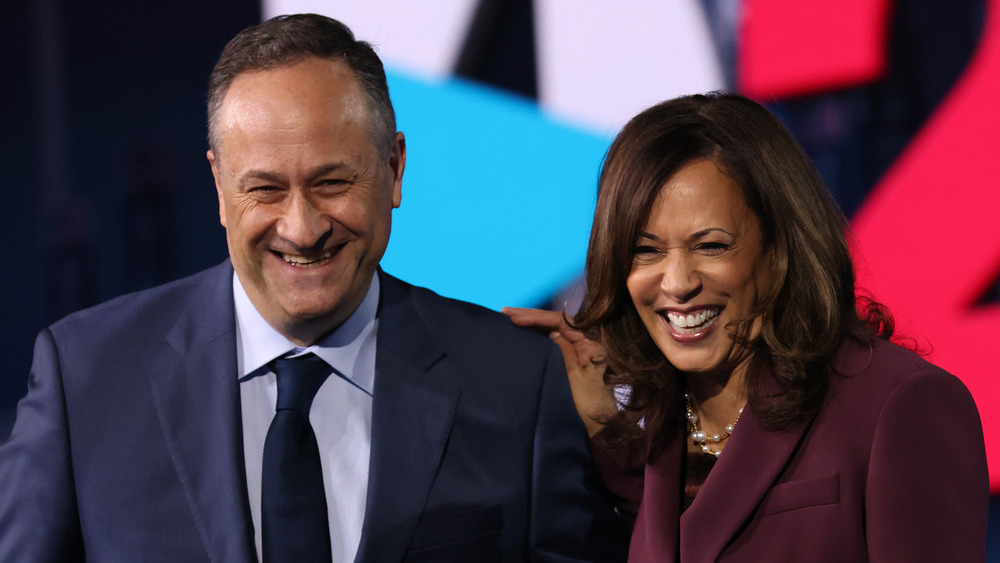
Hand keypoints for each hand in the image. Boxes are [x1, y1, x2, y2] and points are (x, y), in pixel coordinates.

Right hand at [502, 307, 616, 436]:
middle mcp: (585, 343)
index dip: (536, 317)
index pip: (561, 321)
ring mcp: (577, 352)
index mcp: (590, 343)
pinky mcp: (570, 362)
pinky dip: (536, 336)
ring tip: (509, 319)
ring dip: (532, 324)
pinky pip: (552, 343)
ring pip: (552, 330)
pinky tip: (522, 333)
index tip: (515, 319)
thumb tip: (552, 331)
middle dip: (530, 316)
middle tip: (504, 313)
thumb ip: (564, 352)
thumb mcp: (575, 378)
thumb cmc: (589, 406)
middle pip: (556, 322)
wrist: (598, 430)